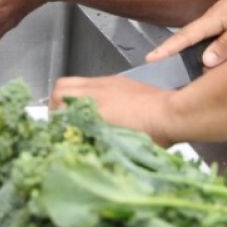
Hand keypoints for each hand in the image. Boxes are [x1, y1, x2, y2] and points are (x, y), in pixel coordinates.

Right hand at [49, 76, 176, 145]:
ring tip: (79, 112)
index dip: (54, 118)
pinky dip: (87, 92)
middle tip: (64, 120)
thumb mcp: (119, 146)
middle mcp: (97, 91)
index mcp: (96, 109)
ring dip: (71, 95)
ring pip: (75, 81)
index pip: (59, 105)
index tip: (59, 130)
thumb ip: (96, 142)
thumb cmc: (151, 135)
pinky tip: (99, 106)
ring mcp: (108, 83)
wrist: (173, 114)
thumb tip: (82, 146)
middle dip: (56, 103)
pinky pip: (92, 81)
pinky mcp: (119, 80)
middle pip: (61, 88)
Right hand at [144, 0, 226, 67]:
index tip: (149, 58)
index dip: (167, 48)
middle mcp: (215, 19)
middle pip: (197, 41)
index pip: (186, 36)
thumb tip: (205, 62)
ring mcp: (224, 20)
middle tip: (191, 69)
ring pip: (219, 44)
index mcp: (215, 18)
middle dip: (193, 54)